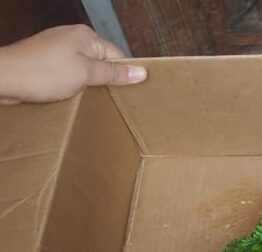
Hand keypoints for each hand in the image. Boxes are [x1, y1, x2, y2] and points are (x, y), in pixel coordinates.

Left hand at [0, 25, 146, 104]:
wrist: (3, 78)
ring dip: (85, 86)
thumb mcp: (85, 74)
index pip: (117, 56)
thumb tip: (141, 72)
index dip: (121, 75)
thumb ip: (114, 74)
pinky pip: (68, 75)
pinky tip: (67, 95)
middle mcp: (72, 38)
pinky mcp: (46, 62)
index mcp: (85, 36)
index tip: (126, 92)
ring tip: (83, 97)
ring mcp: (57, 49)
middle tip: (104, 98)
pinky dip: (70, 86)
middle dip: (102, 82)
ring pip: (84, 71)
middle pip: (100, 64)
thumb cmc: (40, 72)